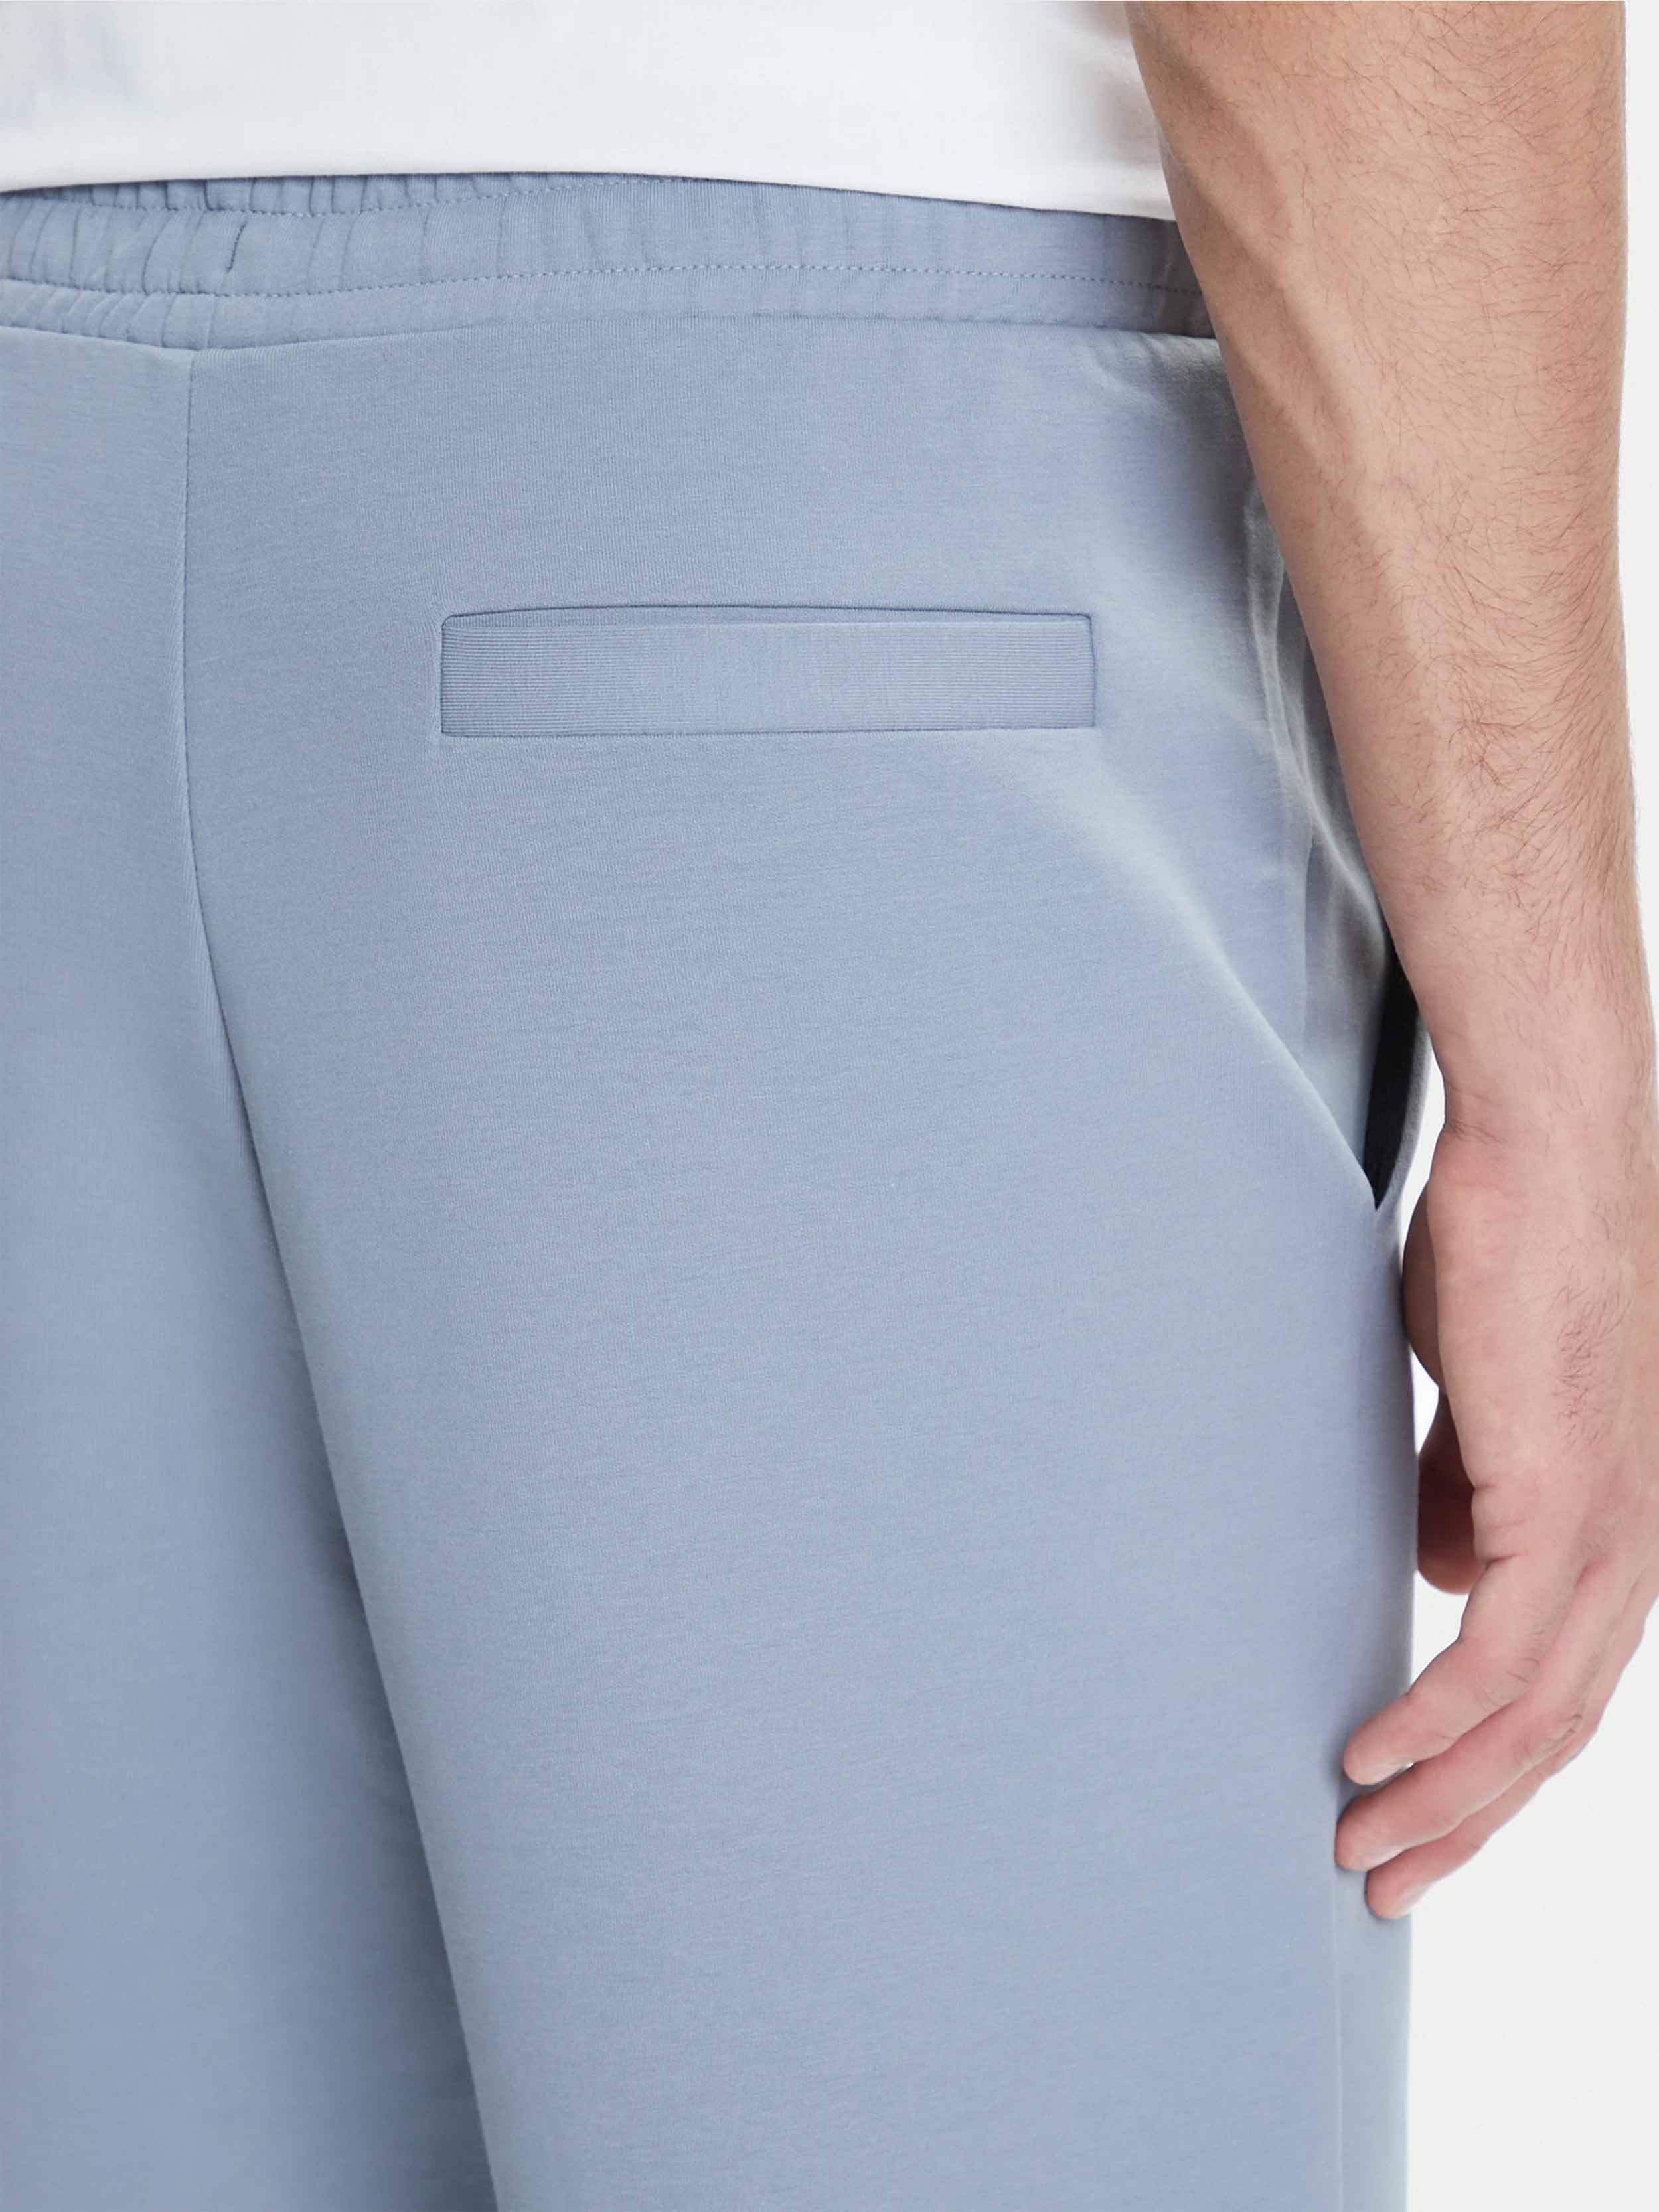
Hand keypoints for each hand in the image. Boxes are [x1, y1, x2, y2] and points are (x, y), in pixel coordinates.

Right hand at [1336, 1107, 1658, 1916]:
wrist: (1544, 1153)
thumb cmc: (1505, 1252)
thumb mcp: (1480, 1398)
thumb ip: (1465, 1489)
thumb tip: (1440, 1570)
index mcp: (1614, 1525)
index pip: (1561, 1686)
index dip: (1489, 1767)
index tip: (1413, 1813)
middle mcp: (1632, 1547)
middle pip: (1553, 1732)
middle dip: (1466, 1820)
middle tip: (1387, 1880)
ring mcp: (1607, 1530)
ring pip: (1532, 1717)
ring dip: (1443, 1794)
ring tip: (1363, 1844)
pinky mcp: (1560, 1502)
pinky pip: (1497, 1653)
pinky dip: (1435, 1718)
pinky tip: (1373, 1750)